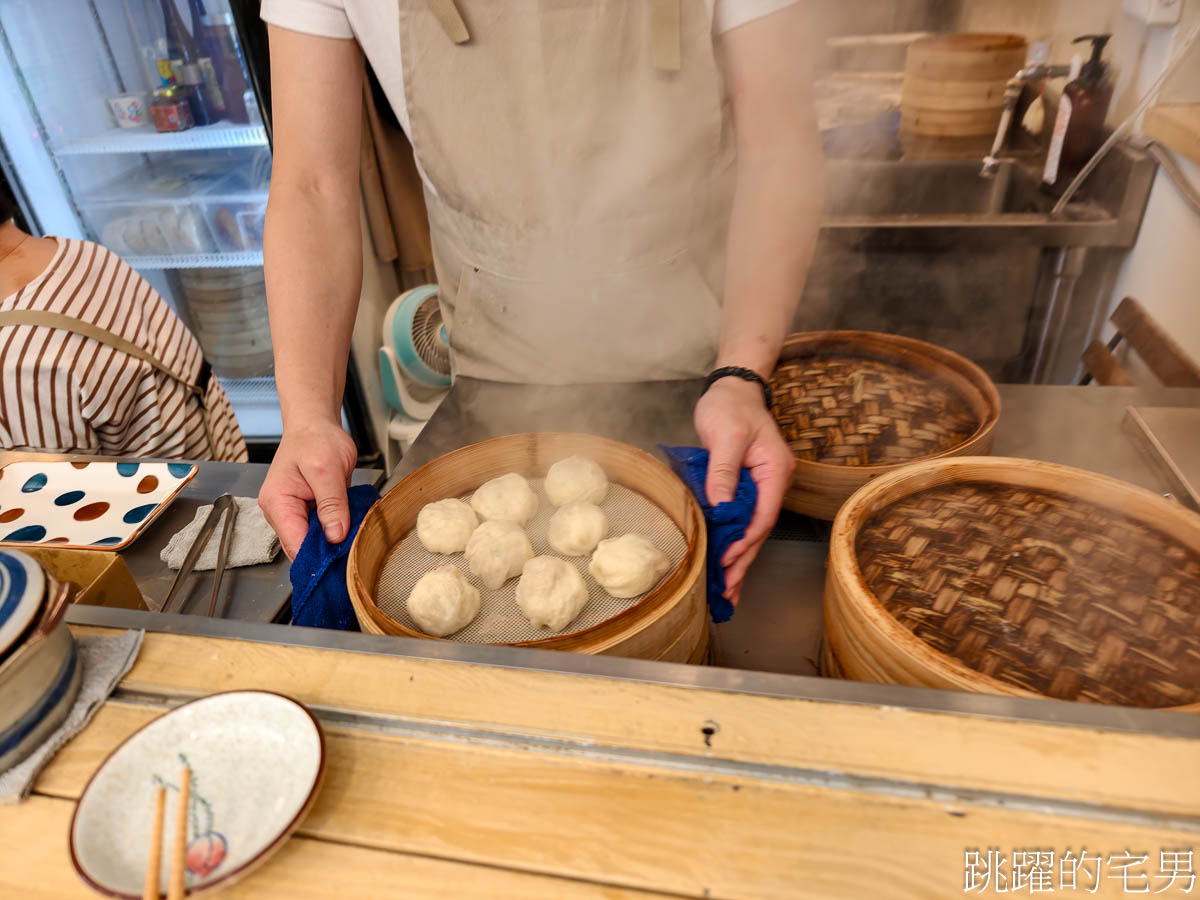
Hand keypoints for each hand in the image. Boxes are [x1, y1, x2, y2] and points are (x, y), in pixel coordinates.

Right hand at [259, 417, 357, 558]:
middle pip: (302, 547)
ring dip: (333, 541)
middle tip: (354, 550)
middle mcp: (280, 512)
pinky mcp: (306, 511)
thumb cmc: (316, 439)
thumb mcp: (328, 469)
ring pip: (313, 541)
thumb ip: (332, 503)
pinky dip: (336, 530)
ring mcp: (293, 513)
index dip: (319, 556)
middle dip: (327, 551)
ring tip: (354, 536)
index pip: (294, 544)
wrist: (316, 424)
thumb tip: (335, 536)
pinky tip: (350, 527)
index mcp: (277, 503)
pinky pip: (320, 530)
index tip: (343, 560)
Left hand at [693, 377, 794, 605]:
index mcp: (775, 471)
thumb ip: (724, 471)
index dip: (746, 541)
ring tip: (726, 590)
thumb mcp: (725, 435)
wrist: (733, 388)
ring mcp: (763, 486)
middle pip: (759, 530)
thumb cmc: (730, 406)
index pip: (764, 515)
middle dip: (743, 562)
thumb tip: (721, 508)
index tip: (727, 560)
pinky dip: (733, 541)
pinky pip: (742, 519)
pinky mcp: (748, 487)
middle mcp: (773, 482)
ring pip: (752, 529)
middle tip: (727, 592)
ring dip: (739, 559)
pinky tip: (724, 561)